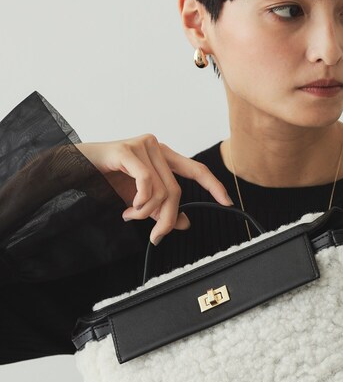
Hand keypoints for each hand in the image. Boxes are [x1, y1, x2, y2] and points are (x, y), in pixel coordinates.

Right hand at [76, 135, 233, 244]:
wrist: (75, 168)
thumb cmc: (108, 180)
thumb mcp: (140, 199)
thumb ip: (162, 209)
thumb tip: (186, 223)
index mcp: (164, 156)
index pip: (196, 170)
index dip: (214, 186)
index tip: (228, 202)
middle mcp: (157, 147)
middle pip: (175, 190)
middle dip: (166, 218)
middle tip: (156, 236)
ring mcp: (143, 146)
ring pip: (160, 190)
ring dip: (146, 213)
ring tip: (130, 216)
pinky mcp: (127, 150)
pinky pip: (146, 182)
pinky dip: (141, 201)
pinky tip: (130, 208)